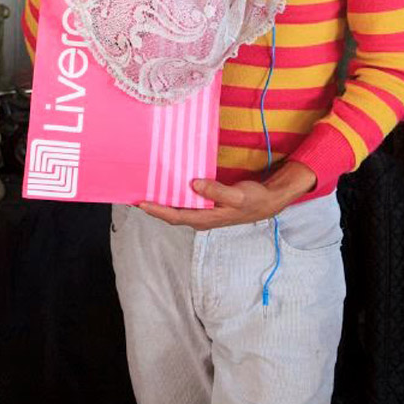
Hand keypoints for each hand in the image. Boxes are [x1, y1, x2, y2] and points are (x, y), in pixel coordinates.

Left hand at [140, 161, 316, 228]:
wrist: (268, 201)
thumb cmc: (253, 199)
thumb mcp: (237, 195)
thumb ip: (216, 191)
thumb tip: (193, 185)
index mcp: (206, 219)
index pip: (175, 216)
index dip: (156, 210)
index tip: (140, 202)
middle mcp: (202, 217)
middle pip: (172, 214)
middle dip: (154, 206)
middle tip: (135, 193)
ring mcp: (204, 212)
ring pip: (178, 208)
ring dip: (163, 200)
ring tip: (147, 188)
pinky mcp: (208, 205)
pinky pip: (186, 201)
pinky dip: (175, 195)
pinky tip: (169, 185)